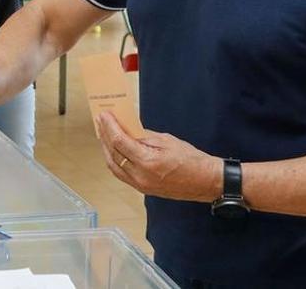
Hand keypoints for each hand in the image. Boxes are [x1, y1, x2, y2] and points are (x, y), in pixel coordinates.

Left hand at [97, 111, 221, 202]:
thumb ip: (144, 136)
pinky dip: (114, 160)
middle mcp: (140, 176)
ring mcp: (140, 185)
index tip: (104, 115)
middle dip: (105, 136)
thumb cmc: (191, 160)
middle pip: (113, 154)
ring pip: (113, 165)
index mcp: (148, 162)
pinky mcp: (142, 189)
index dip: (109, 127)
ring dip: (107, 149)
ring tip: (104, 133)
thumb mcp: (167, 141)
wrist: (205, 181)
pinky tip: (113, 150)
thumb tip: (127, 129)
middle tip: (101, 121)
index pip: (120, 142)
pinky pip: (120, 174)